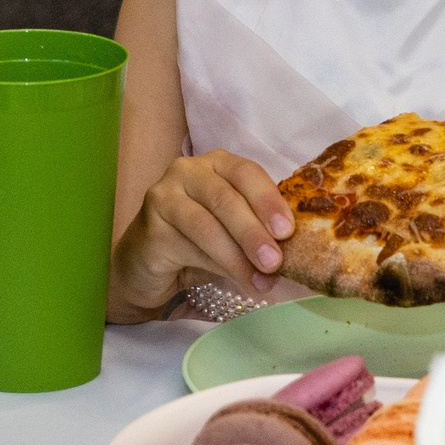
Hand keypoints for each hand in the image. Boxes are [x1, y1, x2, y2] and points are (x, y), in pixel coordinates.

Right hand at [110, 150, 292, 319]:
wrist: (147, 262)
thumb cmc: (201, 240)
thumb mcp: (236, 228)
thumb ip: (260, 228)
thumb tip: (296, 250)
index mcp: (218, 163)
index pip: (246, 173)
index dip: (268, 200)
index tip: (288, 231)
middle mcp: (187, 171)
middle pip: (225, 198)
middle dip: (254, 232)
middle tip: (275, 262)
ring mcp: (163, 196)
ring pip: (207, 225)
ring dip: (237, 256)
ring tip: (261, 280)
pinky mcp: (149, 228)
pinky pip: (188, 247)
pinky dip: (217, 266)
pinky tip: (236, 280)